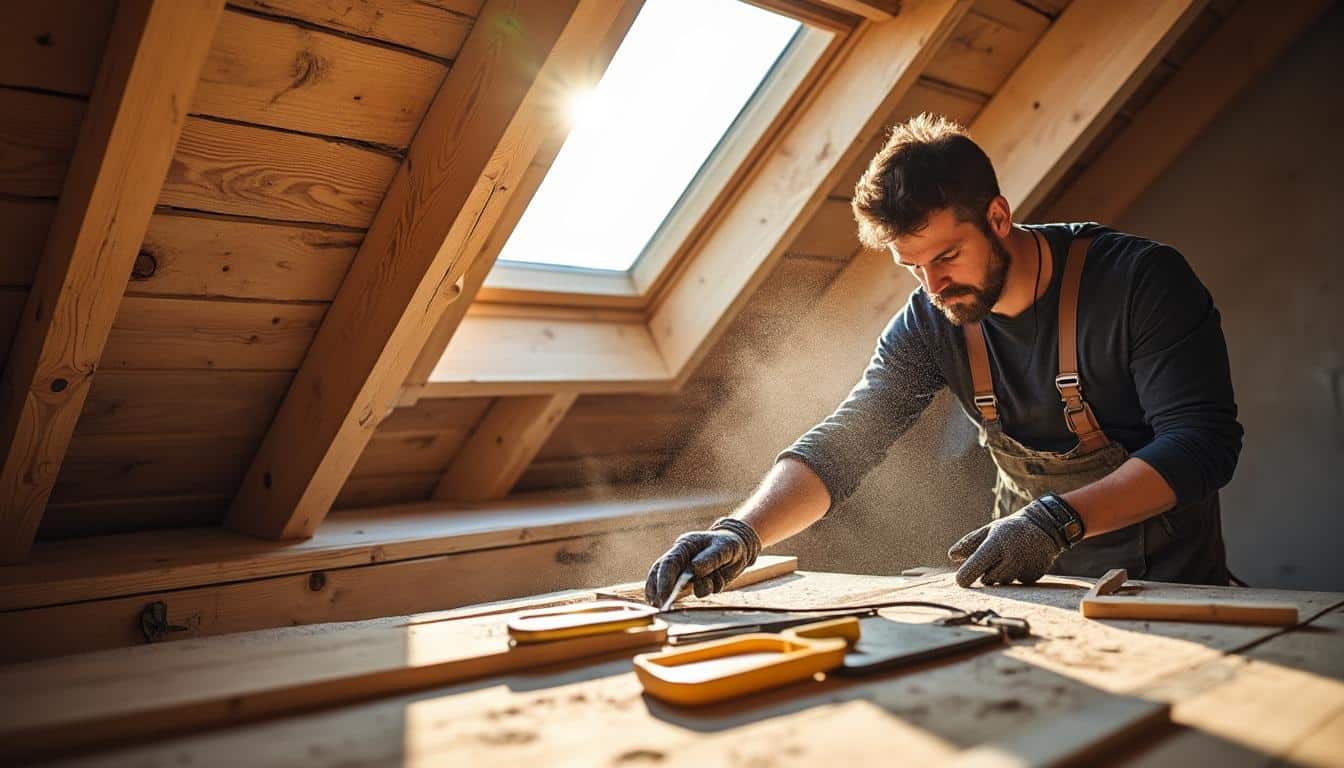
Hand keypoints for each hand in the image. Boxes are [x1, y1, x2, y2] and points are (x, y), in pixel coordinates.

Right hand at [644, 518, 761, 605]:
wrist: (739, 548)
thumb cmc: (729, 544)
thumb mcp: (724, 548)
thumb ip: (710, 558)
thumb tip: (693, 568)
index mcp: (684, 546)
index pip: (668, 563)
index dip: (663, 580)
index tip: (663, 596)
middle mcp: (681, 559)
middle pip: (661, 575)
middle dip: (661, 592)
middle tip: (663, 607)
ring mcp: (686, 571)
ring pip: (679, 587)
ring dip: (695, 590)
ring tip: (715, 579)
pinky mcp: (694, 582)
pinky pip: (696, 592)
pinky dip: (707, 590)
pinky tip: (717, 580)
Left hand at [948, 497, 1076, 586]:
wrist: (1045, 526)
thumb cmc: (1011, 529)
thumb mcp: (989, 530)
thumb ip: (969, 543)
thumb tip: (952, 555)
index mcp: (997, 542)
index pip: (977, 564)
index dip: (966, 575)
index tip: (960, 581)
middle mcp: (1011, 556)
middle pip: (988, 579)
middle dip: (986, 573)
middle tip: (993, 559)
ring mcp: (1024, 567)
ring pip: (1002, 582)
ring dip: (1000, 575)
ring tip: (1009, 558)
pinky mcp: (1034, 576)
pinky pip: (1017, 583)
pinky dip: (1015, 576)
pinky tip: (1021, 562)